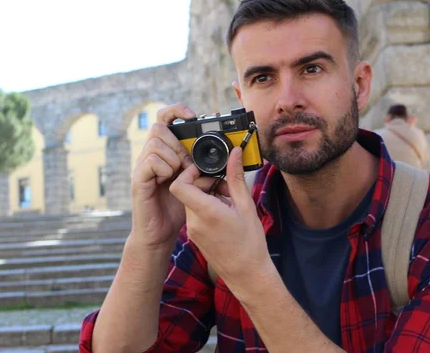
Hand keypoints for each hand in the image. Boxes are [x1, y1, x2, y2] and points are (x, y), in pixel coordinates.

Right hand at [130, 104, 196, 249]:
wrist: (161, 234)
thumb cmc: (179, 208)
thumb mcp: (200, 184)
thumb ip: (209, 168)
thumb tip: (232, 156)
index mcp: (166, 151)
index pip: (165, 119)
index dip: (176, 111)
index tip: (192, 115)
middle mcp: (151, 155)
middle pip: (158, 127)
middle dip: (177, 141)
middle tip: (187, 161)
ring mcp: (143, 166)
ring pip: (155, 143)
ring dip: (173, 156)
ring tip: (180, 173)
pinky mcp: (138, 180)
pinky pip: (149, 161)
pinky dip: (164, 167)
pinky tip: (169, 179)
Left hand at [169, 147, 271, 293]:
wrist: (247, 274)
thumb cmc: (250, 244)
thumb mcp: (246, 206)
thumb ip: (236, 178)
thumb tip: (234, 155)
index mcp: (206, 212)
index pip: (179, 185)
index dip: (188, 173)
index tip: (205, 170)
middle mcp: (194, 221)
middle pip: (186, 190)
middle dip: (205, 182)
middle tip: (225, 186)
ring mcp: (193, 230)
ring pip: (191, 200)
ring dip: (207, 194)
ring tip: (228, 199)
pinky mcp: (194, 235)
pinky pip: (195, 212)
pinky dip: (207, 205)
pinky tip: (224, 211)